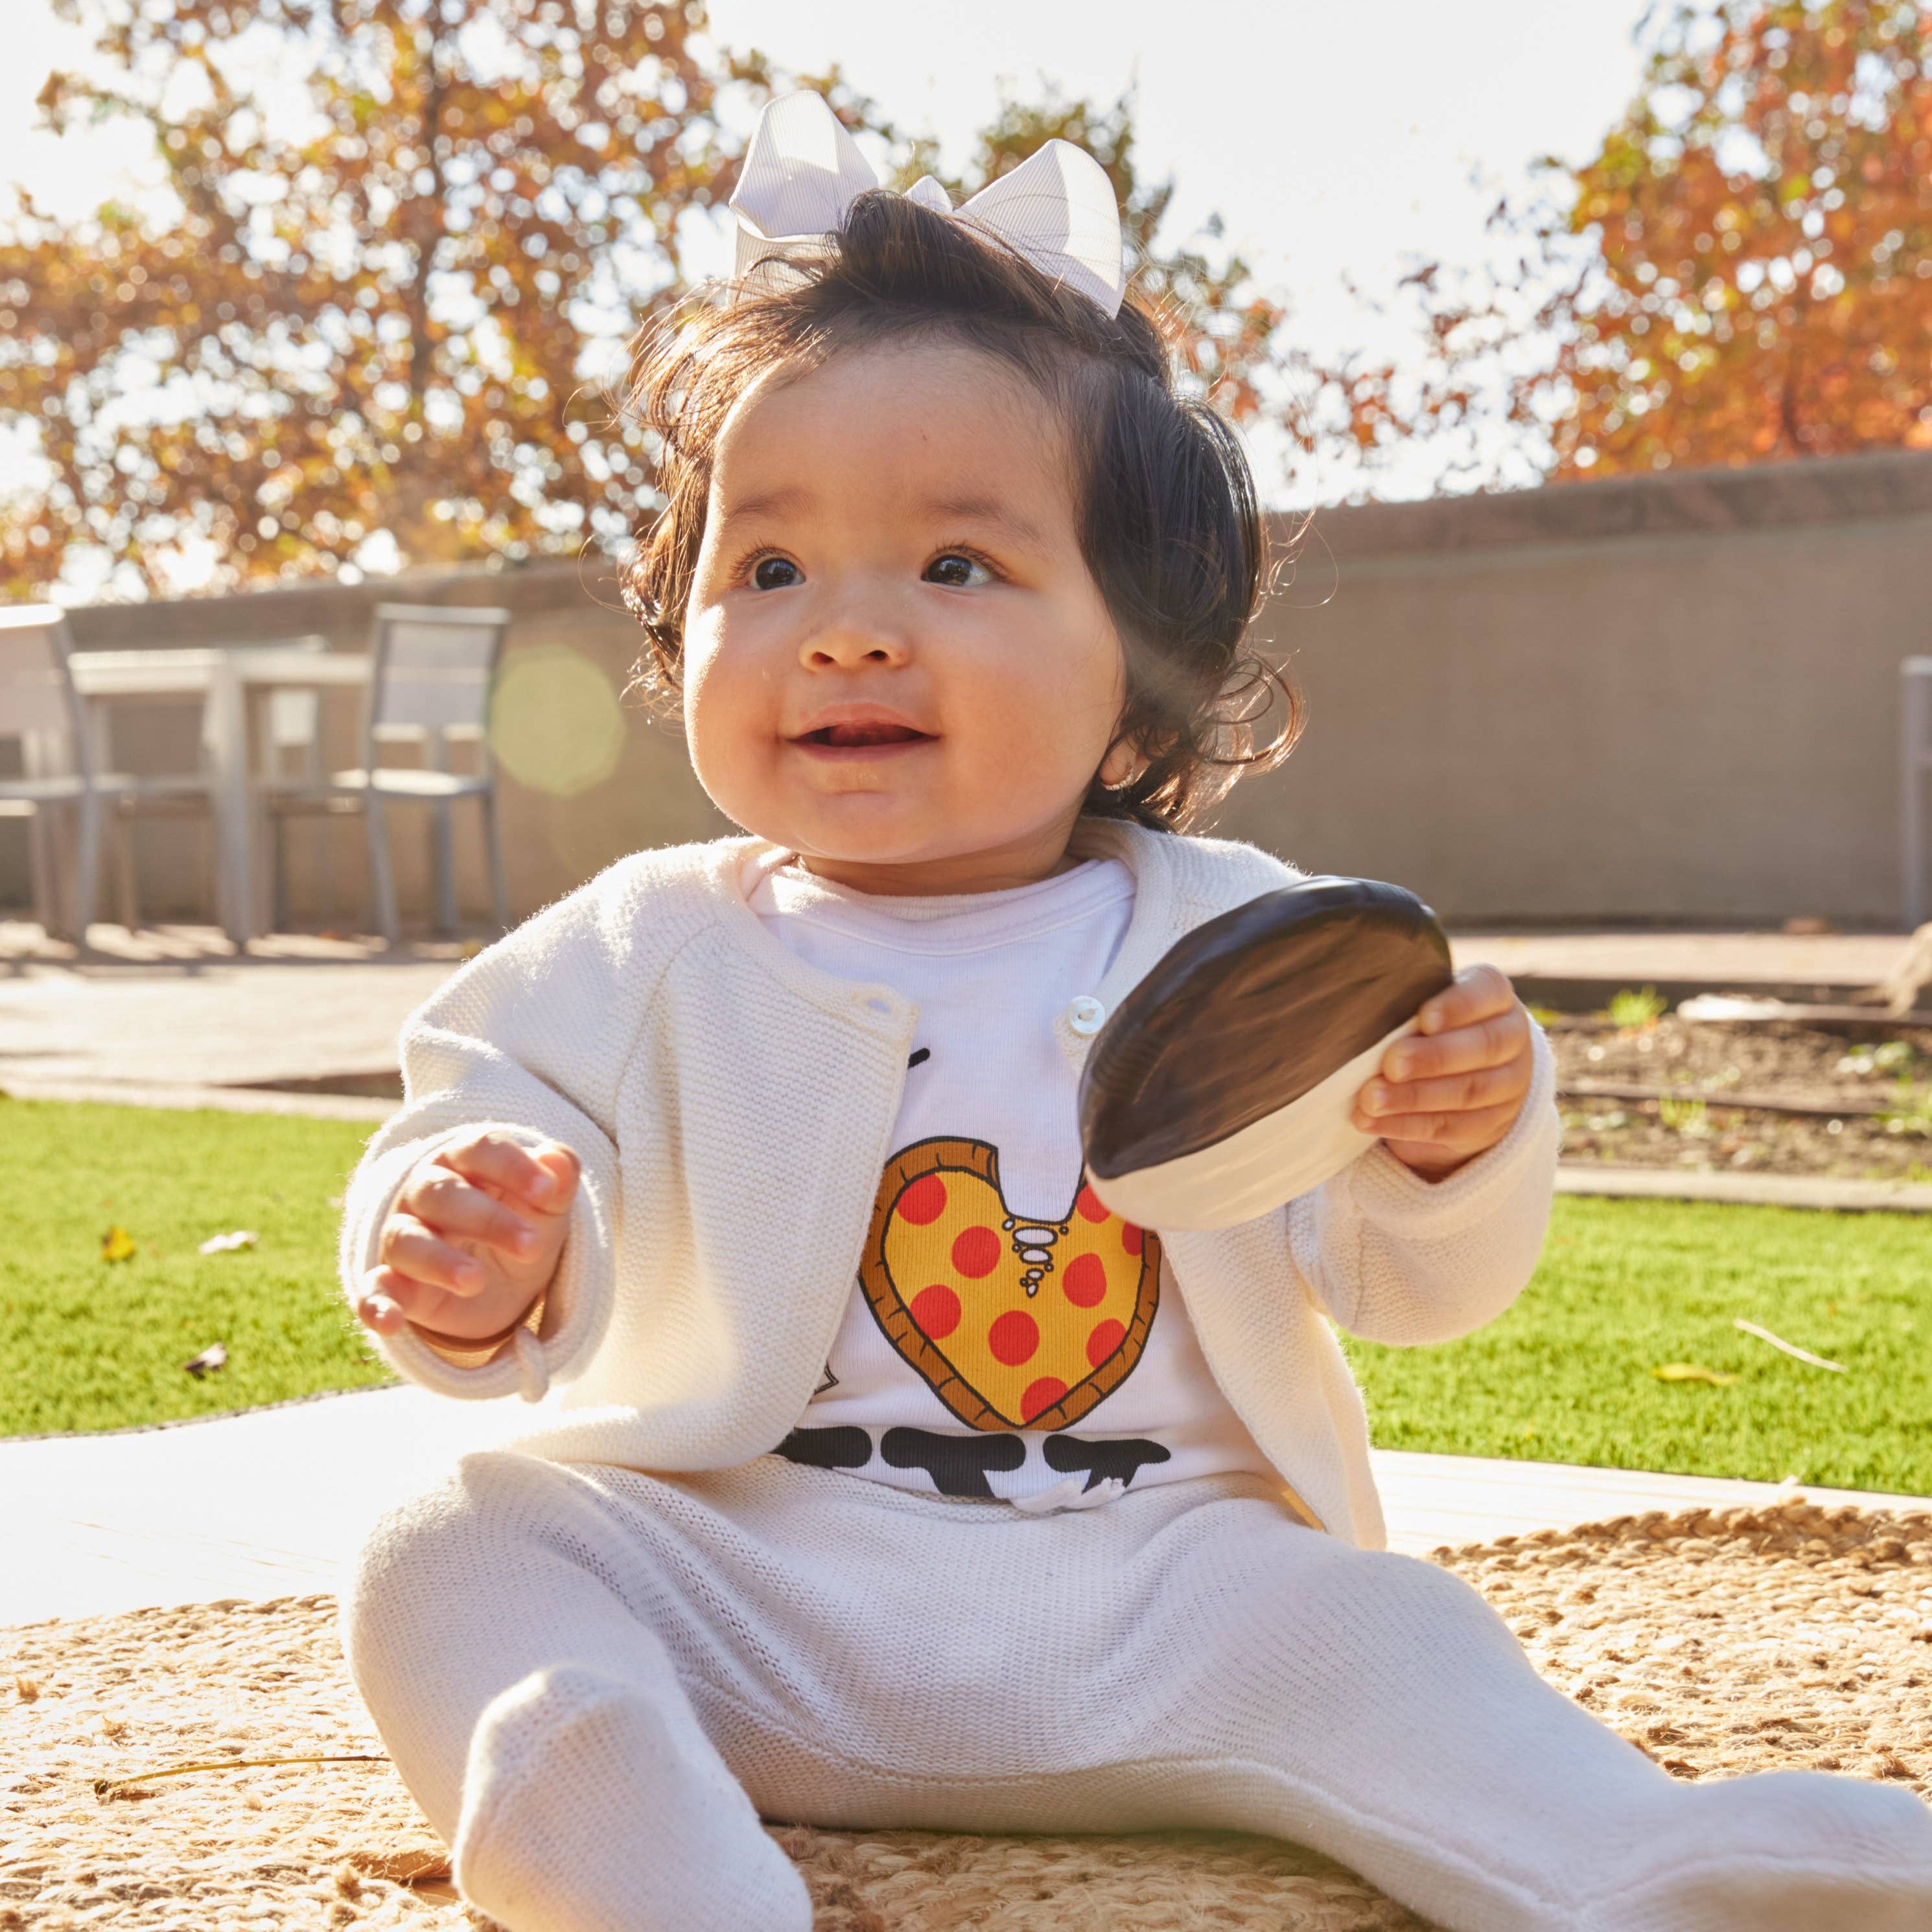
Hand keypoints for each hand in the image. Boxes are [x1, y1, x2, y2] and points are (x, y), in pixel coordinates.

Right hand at [357, 1133, 580, 1341]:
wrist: (502, 1281)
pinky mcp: (392, 1284)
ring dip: (438, 1260)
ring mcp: (403, 1237)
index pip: (480, 1149)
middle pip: (442, 1193)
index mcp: (465, 1161)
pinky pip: (373, 1291)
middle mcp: (424, 1193)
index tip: (548, 1193)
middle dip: (487, 1219)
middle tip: (531, 1246)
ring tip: (475, 1281)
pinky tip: (388, 1320)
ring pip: (406, 1239)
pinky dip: (376, 1305)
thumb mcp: (547, 1208)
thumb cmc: (521, 1224)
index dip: (513, 1167)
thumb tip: (557, 1158)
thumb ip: (556, 1182)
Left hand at [1350, 966, 1533, 1179]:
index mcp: (1496, 999)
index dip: (1460, 1005)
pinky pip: (1449, 1127)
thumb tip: (1356, 1011)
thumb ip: (1406, 1006)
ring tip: (1370, 1098)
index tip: (1424, 1018)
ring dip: (1414, 1097)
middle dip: (1433, 1057)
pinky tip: (1371, 1122)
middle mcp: (1512, 1040)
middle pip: (1483, 1047)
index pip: (1489, 992)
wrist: (1464, 1076)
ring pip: (1467, 1092)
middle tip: (1390, 1064)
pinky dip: (1406, 1126)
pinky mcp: (1489, 1125)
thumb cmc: (1430, 1028)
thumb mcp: (1426, 1008)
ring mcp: (1507, 1086)